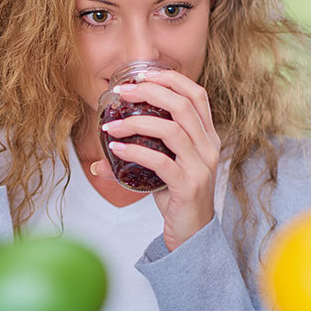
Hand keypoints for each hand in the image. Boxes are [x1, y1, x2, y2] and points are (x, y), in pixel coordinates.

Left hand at [91, 69, 221, 250]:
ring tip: (110, 126)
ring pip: (171, 130)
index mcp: (207, 136)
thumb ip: (141, 157)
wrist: (193, 235)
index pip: (197, 95)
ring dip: (135, 123)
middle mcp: (209, 147)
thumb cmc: (178, 197)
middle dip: (150, 92)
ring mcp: (201, 166)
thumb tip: (101, 159)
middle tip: (121, 93)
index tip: (142, 75)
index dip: (171, 79)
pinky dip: (134, 152)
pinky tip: (115, 149)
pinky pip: (160, 162)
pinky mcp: (188, 186)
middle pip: (183, 105)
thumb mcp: (163, 171)